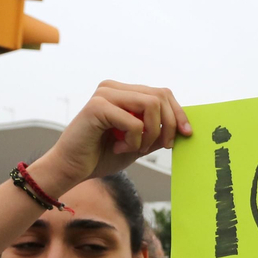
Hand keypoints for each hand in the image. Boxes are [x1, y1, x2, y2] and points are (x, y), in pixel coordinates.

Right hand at [33, 81, 191, 194]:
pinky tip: (119, 148)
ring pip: (151, 105)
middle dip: (169, 125)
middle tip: (161, 147)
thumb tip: (183, 126)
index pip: (162, 93)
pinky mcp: (97, 107)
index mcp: (124, 92)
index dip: (178, 113)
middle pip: (160, 96)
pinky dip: (134, 141)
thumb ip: (157, 131)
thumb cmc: (103, 156)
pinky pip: (134, 122)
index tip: (186, 134)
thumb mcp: (139, 143)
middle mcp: (113, 88)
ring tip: (136, 148)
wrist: (72, 168)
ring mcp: (104, 94)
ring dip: (151, 133)